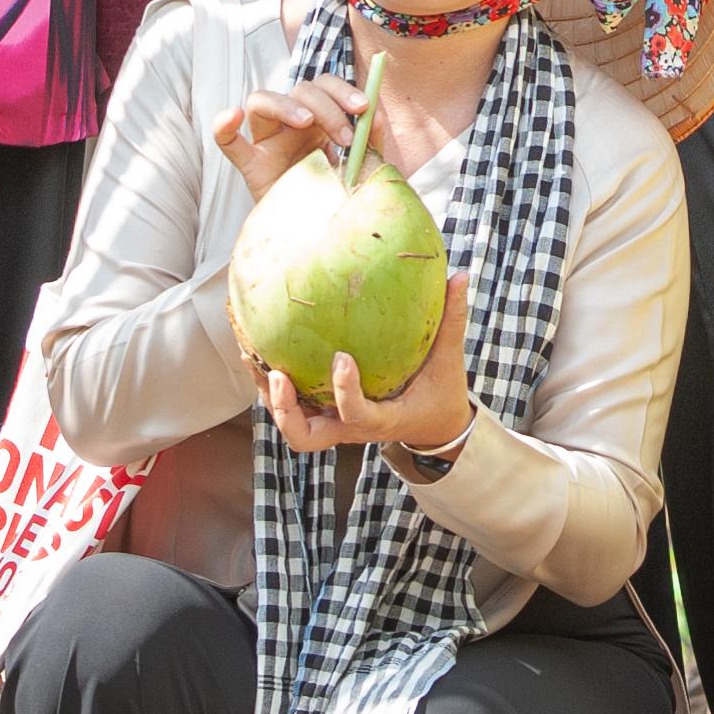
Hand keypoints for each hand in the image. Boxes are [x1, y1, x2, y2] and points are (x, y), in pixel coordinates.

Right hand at [209, 75, 376, 198]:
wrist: (320, 233)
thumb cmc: (339, 195)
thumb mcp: (361, 164)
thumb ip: (369, 139)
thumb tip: (374, 114)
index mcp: (318, 119)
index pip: (324, 86)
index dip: (342, 90)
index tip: (363, 108)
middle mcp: (290, 124)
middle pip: (299, 90)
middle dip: (326, 106)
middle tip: (344, 136)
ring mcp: (267, 142)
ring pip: (261, 100)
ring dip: (285, 104)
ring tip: (306, 122)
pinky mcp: (251, 165)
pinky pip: (227, 142)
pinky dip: (224, 126)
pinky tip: (233, 116)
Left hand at [262, 268, 481, 461]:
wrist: (433, 428)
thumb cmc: (440, 393)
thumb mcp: (449, 362)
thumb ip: (452, 321)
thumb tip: (460, 275)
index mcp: (381, 420)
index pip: (356, 413)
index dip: (345, 390)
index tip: (341, 357)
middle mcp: (350, 428)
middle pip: (305, 437)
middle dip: (287, 411)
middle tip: (279, 375)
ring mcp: (335, 426)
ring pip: (292, 426)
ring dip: (271, 398)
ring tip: (253, 356)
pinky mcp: (327, 416)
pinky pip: (294, 406)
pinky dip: (275, 384)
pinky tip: (262, 347)